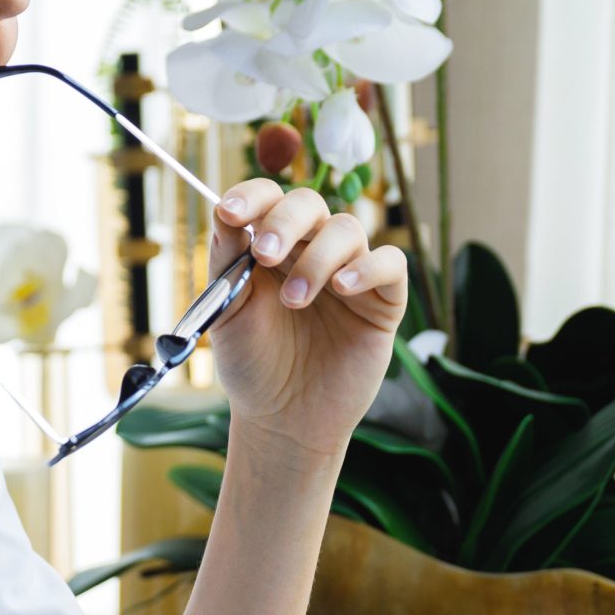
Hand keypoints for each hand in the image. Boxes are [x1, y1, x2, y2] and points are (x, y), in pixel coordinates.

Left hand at [203, 176, 409, 461]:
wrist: (282, 419)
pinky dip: (369, 267)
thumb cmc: (253, 364)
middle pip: (309, 204)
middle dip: (285, 222)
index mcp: (271, 247)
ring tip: (295, 300)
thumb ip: (227, 260)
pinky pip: (390, 264)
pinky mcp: (382, 301)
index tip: (231, 212)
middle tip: (265, 255)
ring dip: (318, 258)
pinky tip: (343, 287)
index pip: (267, 199)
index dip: (252, 196)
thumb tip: (224, 212)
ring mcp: (349, 273)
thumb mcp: (227, 310)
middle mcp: (311, 251)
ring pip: (347, 230)